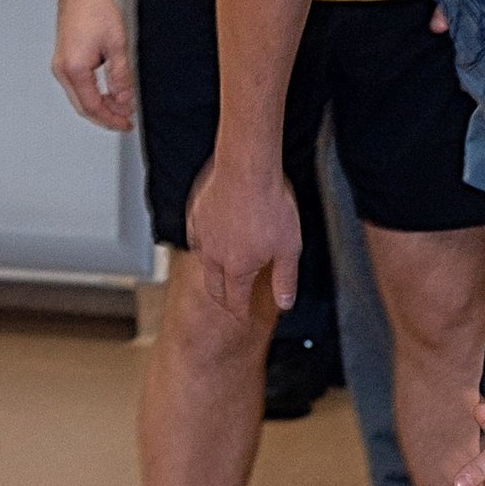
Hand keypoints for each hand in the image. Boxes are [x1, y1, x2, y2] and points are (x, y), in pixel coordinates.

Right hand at [50, 0, 134, 131]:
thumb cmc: (95, 8)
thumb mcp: (116, 45)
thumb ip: (120, 77)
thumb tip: (124, 100)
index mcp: (74, 69)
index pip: (93, 106)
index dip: (111, 119)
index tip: (126, 123)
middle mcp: (63, 70)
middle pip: (83, 107)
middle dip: (105, 117)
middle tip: (125, 120)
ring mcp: (61, 65)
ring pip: (79, 98)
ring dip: (99, 106)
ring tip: (120, 108)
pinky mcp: (64, 60)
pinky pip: (77, 87)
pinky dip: (92, 94)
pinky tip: (107, 93)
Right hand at [184, 157, 302, 315]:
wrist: (248, 170)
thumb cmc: (271, 205)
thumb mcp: (289, 248)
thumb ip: (285, 279)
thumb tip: (285, 304)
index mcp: (237, 268)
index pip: (235, 300)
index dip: (240, 311)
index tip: (242, 315)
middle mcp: (214, 256)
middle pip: (214, 287)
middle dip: (223, 299)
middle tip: (229, 303)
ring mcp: (203, 235)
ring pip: (202, 262)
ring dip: (212, 273)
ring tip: (219, 274)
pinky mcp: (196, 215)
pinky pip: (195, 237)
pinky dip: (202, 245)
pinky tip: (208, 241)